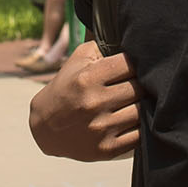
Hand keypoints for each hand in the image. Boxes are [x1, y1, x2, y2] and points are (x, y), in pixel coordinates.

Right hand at [28, 41, 139, 159]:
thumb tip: (130, 37)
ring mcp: (100, 128)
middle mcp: (94, 103)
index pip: (130, 65)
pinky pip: (139, 136)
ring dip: (143, 106)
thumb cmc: (67, 87)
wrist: (44, 127)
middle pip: (139, 88)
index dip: (135, 64)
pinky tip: (134, 121)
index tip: (134, 67)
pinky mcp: (106, 149)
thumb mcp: (77, 60)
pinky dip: (141, 127)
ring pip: (142, 112)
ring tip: (138, 102)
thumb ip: (102, 45)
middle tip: (139, 84)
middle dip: (141, 84)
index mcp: (88, 79)